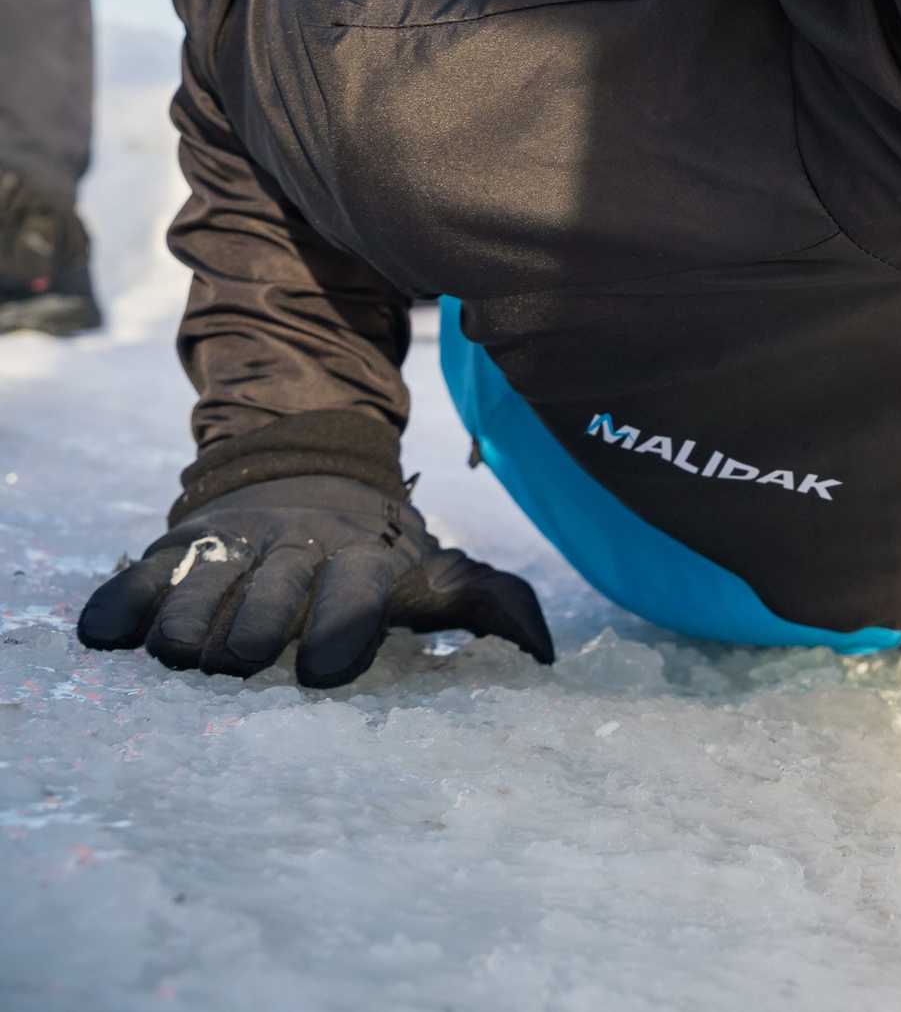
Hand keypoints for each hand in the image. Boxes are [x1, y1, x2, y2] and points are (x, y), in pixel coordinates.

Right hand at [77, 474, 554, 687]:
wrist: (309, 464)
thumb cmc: (380, 547)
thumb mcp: (439, 567)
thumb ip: (493, 605)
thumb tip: (546, 654)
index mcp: (365, 559)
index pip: (354, 595)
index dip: (337, 632)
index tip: (320, 675)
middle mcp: (299, 547)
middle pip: (270, 598)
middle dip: (253, 636)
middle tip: (243, 661)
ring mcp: (236, 543)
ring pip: (202, 589)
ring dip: (189, 628)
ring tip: (190, 655)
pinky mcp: (179, 543)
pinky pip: (141, 576)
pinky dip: (123, 607)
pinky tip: (116, 636)